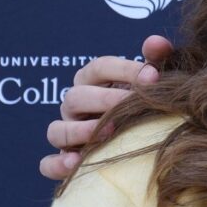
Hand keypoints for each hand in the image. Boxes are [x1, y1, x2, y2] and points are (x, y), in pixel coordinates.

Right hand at [40, 34, 173, 179]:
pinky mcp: (64, 161)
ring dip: (81, 131)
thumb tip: (157, 42)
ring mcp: (67, 133)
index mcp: (93, 82)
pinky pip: (48, 164)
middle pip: (76, 97)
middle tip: (132, 103)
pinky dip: (57, 164)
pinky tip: (76, 162)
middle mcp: (75, 106)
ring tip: (109, 132)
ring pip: (57, 130)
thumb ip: (156, 59)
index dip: (125, 69)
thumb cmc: (145, 105)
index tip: (153, 76)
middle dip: (105, 99)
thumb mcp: (151, 82)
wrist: (143, 142)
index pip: (99, 67)